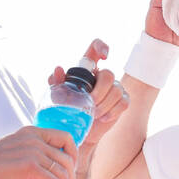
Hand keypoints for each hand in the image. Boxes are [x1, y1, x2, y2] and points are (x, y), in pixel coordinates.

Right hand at [0, 126, 77, 178]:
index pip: (66, 138)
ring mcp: (34, 153)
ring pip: (62, 173)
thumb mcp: (15, 148)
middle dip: (71, 178)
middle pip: (67, 159)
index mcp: (33, 132)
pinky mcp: (30, 168)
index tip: (70, 169)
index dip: (74, 154)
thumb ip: (29, 149)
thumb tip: (43, 165)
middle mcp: (36, 140)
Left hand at [48, 40, 128, 156]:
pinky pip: (123, 102)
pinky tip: (103, 117)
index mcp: (87, 69)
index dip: (101, 47)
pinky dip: (113, 111)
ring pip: (116, 90)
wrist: (78, 130)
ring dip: (105, 104)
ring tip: (94, 114)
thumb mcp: (58, 96)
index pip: (95, 48)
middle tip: (90, 103)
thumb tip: (58, 69)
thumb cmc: (67, 110)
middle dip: (100, 91)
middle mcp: (102, 75)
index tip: (104, 57)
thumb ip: (56, 82)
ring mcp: (115, 87)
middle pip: (108, 74)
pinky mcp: (122, 101)